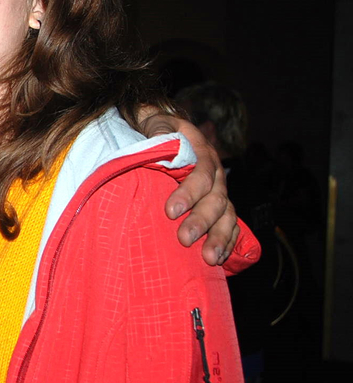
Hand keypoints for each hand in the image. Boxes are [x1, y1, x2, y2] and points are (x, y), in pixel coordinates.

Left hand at [139, 111, 238, 265]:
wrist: (158, 128)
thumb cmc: (153, 128)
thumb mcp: (153, 122)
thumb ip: (157, 129)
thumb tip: (158, 139)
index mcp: (200, 151)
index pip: (201, 173)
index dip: (189, 192)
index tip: (171, 211)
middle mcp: (214, 173)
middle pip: (216, 198)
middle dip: (202, 221)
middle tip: (185, 239)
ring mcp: (217, 191)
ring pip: (226, 215)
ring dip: (219, 238)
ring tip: (209, 258)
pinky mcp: (216, 207)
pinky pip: (230, 225)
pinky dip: (228, 242)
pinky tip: (220, 260)